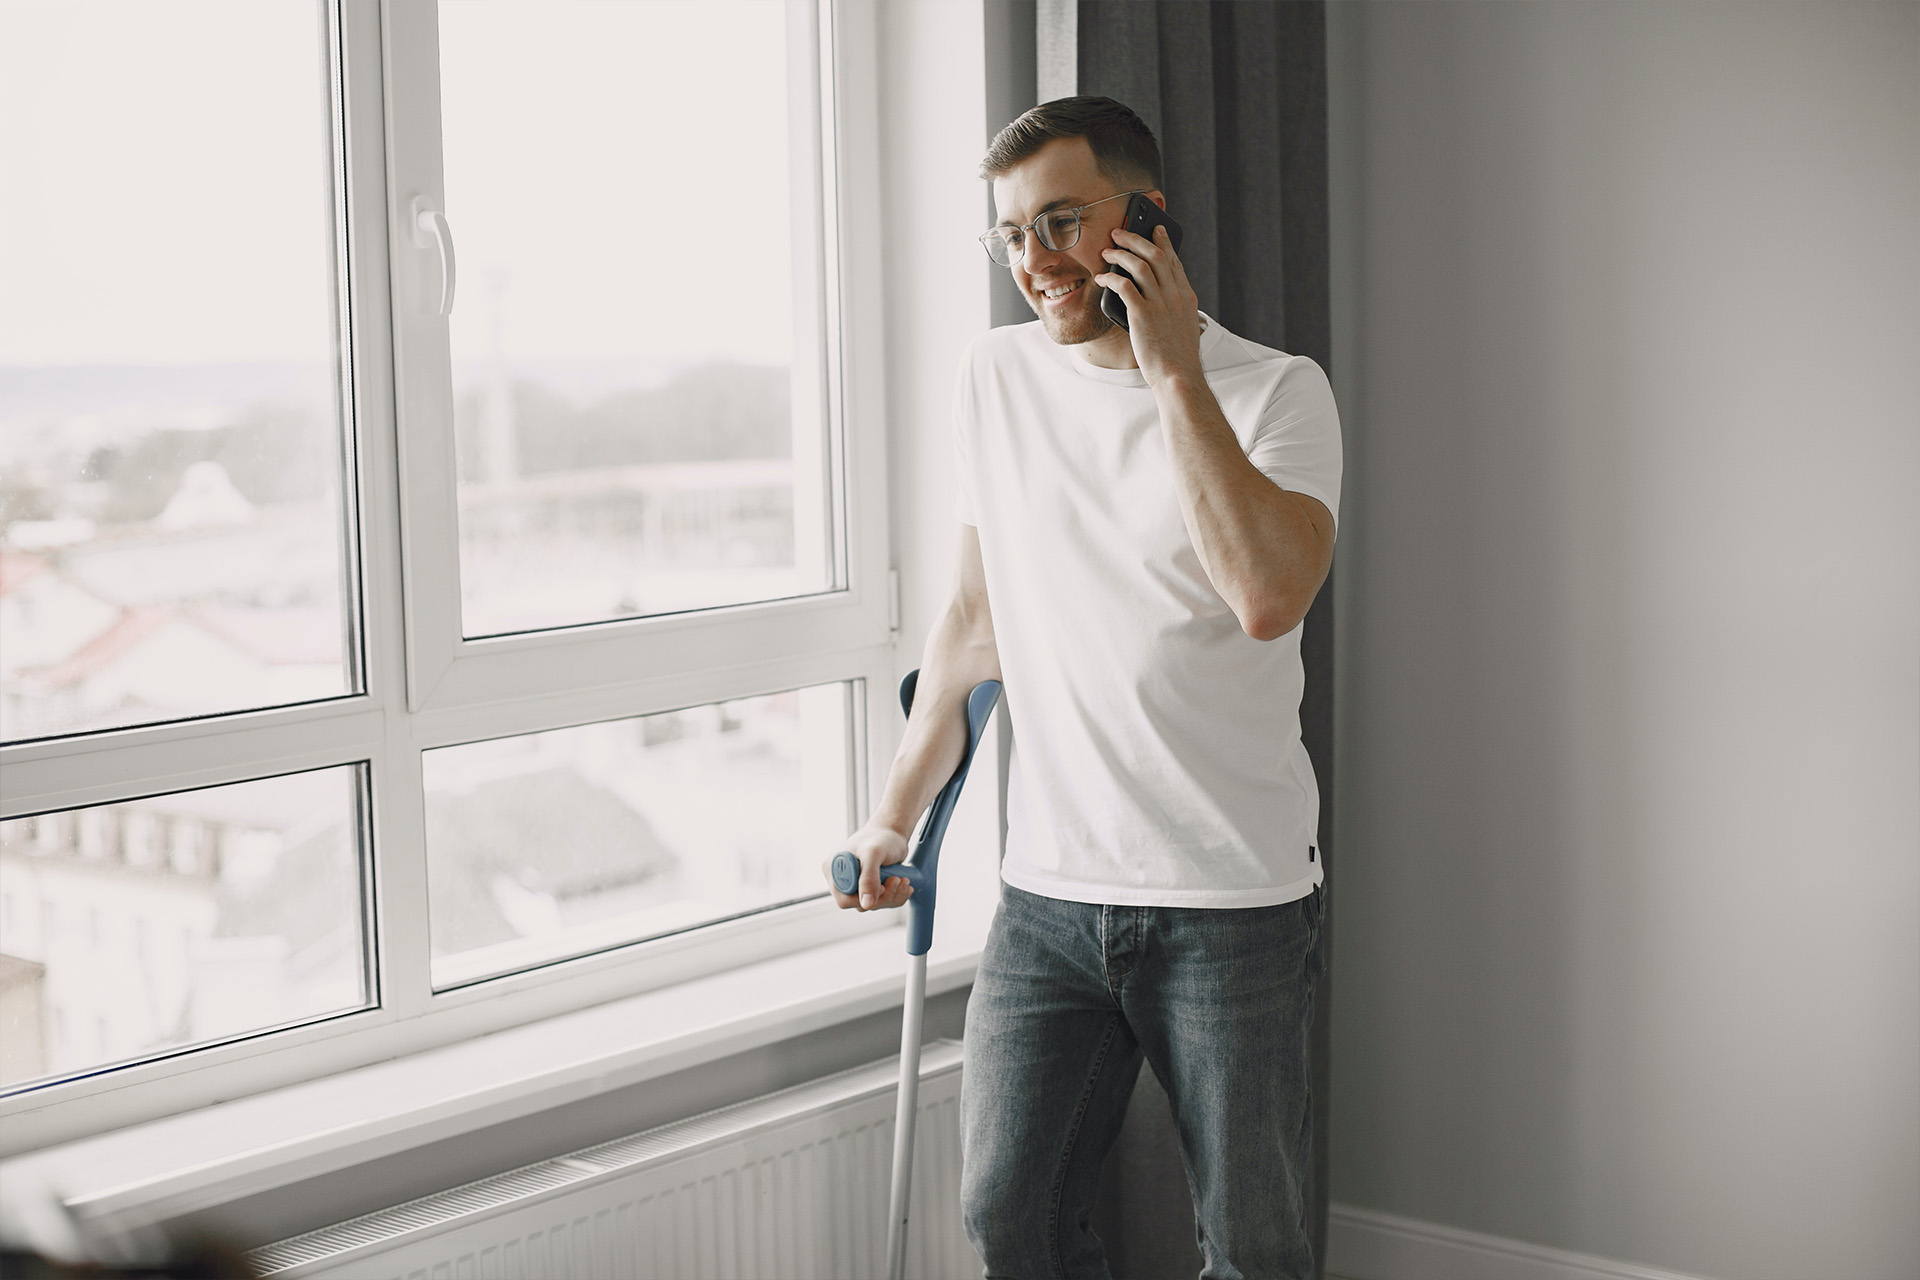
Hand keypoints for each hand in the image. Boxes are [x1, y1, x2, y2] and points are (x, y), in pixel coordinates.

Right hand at [823, 823, 913, 910]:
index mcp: (834, 869)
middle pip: (859, 904)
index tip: (883, 886)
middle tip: (898, 880)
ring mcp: (854, 883)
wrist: (892, 833)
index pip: (844, 899)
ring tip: (903, 880)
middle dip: (883, 897)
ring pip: (872, 904)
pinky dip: (894, 895)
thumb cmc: (881, 837)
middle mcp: (841, 878)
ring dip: (892, 896)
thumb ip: (868, 877)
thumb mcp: (874, 853)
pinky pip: (879, 901)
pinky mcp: (867, 886)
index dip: (865, 899)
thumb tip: (866, 904)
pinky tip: (903, 884)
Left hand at [1096, 224, 1203, 386]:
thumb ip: (1173, 308)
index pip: (1173, 260)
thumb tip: (1159, 298)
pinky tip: (1101, 278)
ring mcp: (1160, 303)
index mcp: (1186, 296)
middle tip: (1120, 232)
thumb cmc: (1177, 357)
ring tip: (1107, 251)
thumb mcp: (1183, 326)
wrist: (1178, 376)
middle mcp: (1174, 295)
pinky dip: (1110, 277)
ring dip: (1120, 254)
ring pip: (1139, 265)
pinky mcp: (1143, 315)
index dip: (1163, 241)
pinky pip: (1124, 286)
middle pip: (1155, 255)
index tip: (1156, 228)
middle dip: (1136, 239)